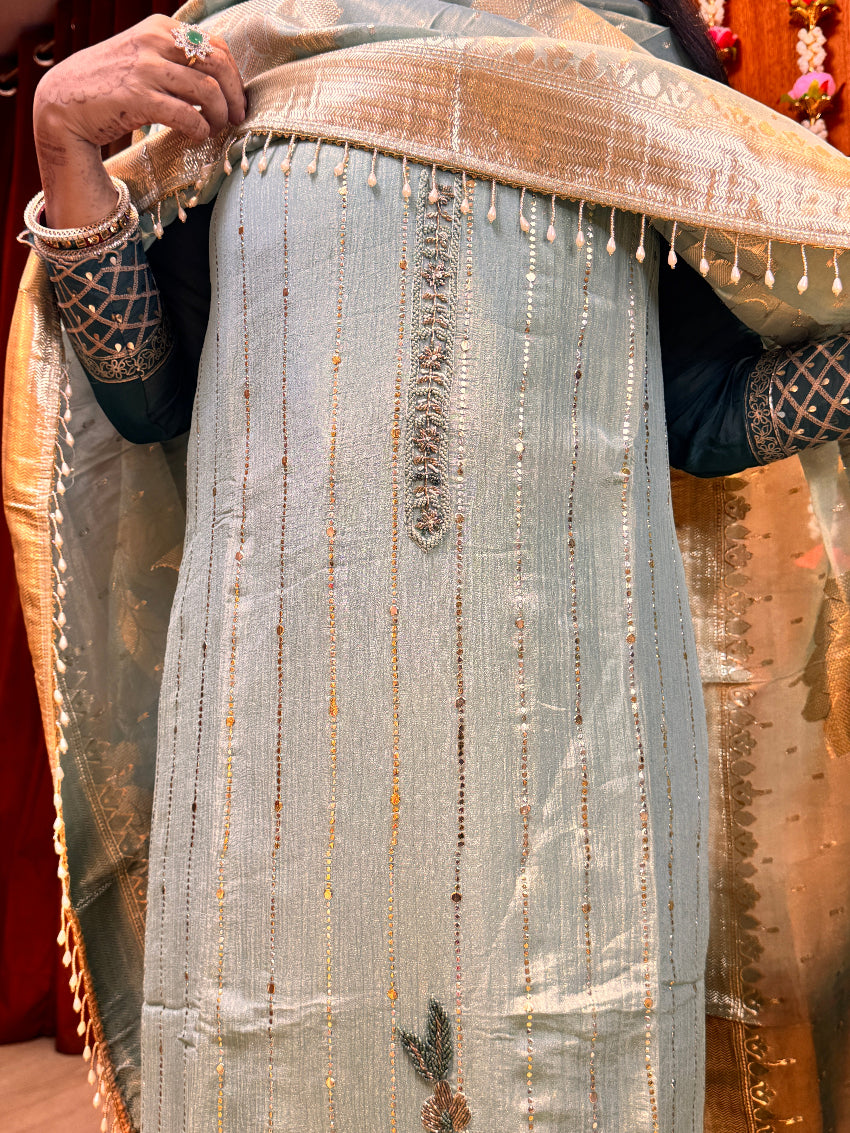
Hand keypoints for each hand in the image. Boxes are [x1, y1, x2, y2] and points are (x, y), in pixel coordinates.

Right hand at [33, 15, 244, 227]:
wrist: (63, 102)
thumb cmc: (108, 84)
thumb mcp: (142, 57)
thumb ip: (173, 60)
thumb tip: (217, 80)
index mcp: (160, 28)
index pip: (216, 46)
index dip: (234, 76)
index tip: (236, 99)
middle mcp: (155, 42)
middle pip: (218, 66)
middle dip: (235, 97)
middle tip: (236, 119)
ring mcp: (146, 69)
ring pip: (208, 91)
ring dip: (220, 116)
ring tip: (214, 129)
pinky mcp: (139, 98)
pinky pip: (188, 116)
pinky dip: (200, 130)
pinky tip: (195, 136)